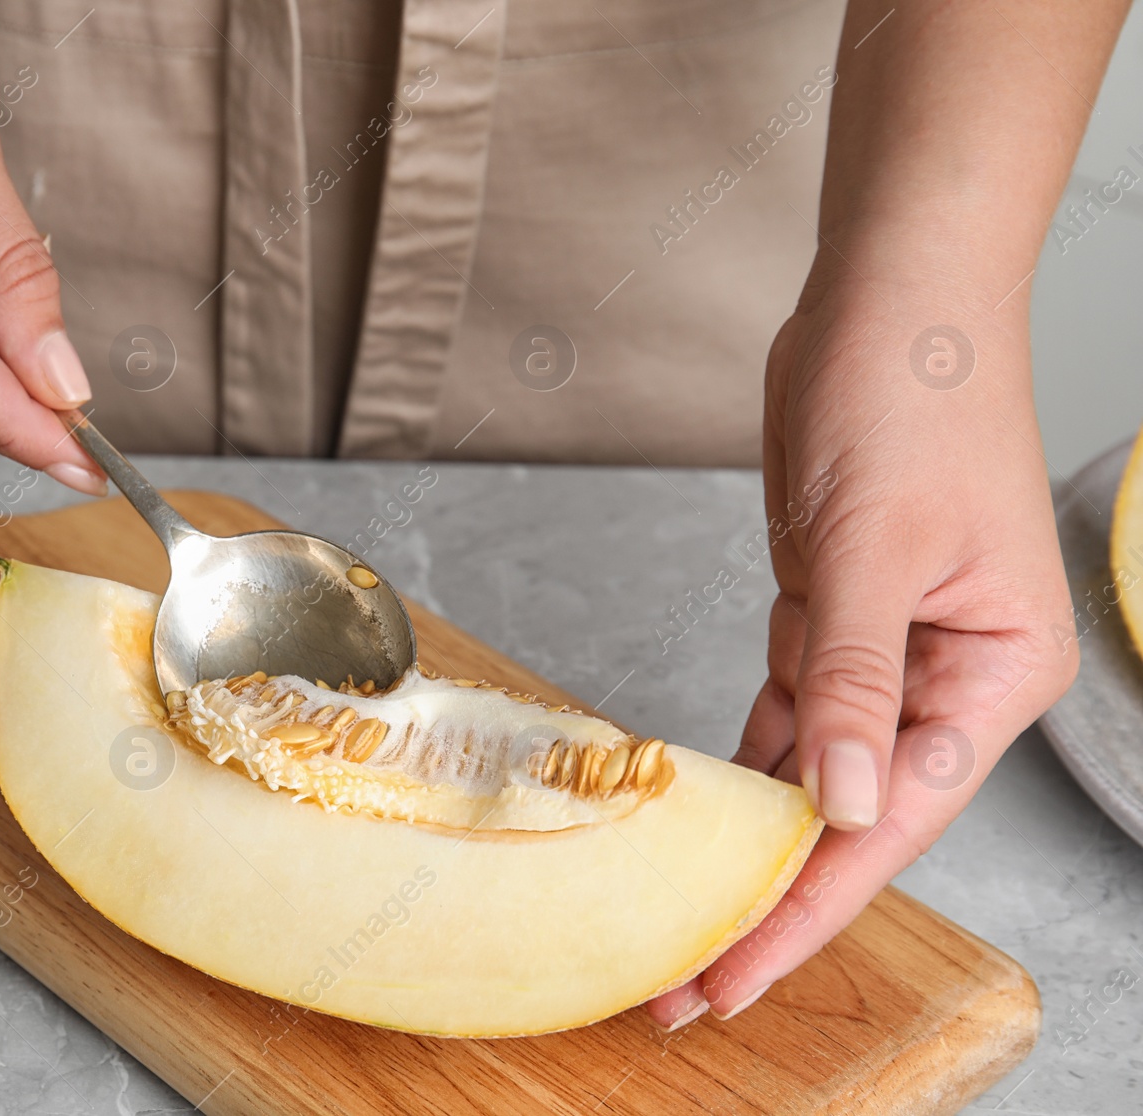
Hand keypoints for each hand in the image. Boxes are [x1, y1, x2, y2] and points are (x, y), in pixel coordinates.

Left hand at [646, 267, 1076, 1028]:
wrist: (883, 298)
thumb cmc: (908, 392)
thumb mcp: (871, 546)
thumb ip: (851, 680)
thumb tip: (847, 807)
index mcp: (992, 669)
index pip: (893, 817)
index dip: (809, 907)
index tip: (737, 975)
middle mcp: (947, 671)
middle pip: (853, 812)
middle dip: (769, 897)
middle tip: (689, 981)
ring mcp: (888, 644)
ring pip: (815, 767)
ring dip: (750, 836)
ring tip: (682, 921)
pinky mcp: (833, 611)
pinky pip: (790, 706)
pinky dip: (748, 755)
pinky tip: (708, 810)